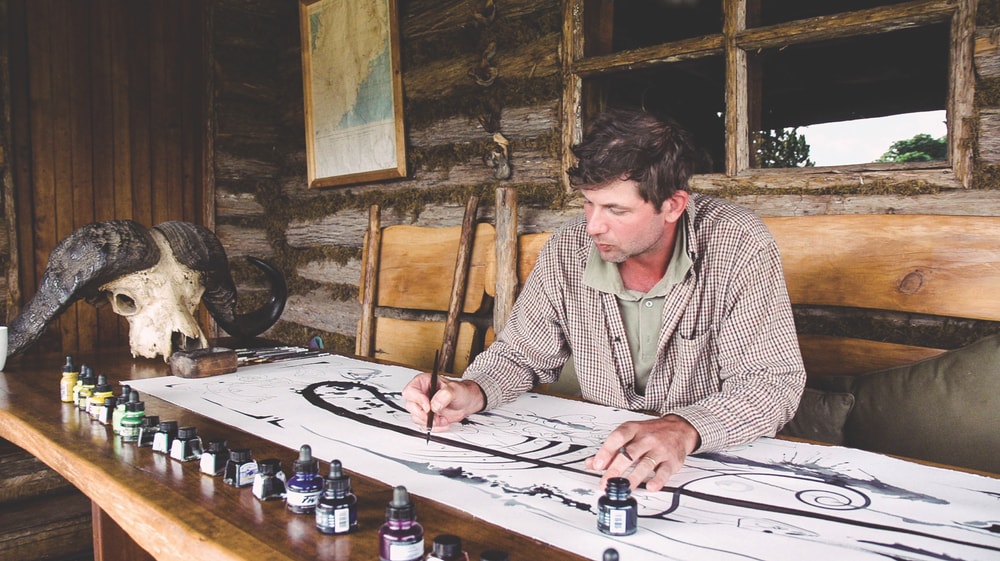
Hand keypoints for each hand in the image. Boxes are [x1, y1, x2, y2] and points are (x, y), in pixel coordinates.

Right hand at [401, 373, 485, 431]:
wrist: (466, 402)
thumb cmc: (460, 391)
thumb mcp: (455, 389)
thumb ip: (445, 395)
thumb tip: (434, 404)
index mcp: (423, 382)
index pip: (411, 390)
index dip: (417, 399)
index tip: (428, 407)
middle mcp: (420, 394)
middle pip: (410, 406)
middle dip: (423, 415)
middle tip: (435, 417)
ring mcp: (422, 406)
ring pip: (416, 417)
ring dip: (430, 422)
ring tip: (443, 419)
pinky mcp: (426, 417)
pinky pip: (424, 425)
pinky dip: (434, 427)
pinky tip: (443, 422)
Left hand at [585, 414, 699, 491]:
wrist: (679, 429)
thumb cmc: (651, 432)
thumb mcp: (630, 433)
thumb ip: (611, 449)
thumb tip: (591, 463)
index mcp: (634, 429)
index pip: (617, 438)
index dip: (606, 451)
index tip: (596, 464)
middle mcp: (647, 438)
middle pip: (629, 454)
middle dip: (615, 469)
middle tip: (606, 482)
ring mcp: (660, 449)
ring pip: (645, 464)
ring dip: (633, 478)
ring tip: (623, 489)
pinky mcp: (672, 461)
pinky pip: (664, 471)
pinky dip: (657, 480)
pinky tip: (650, 487)